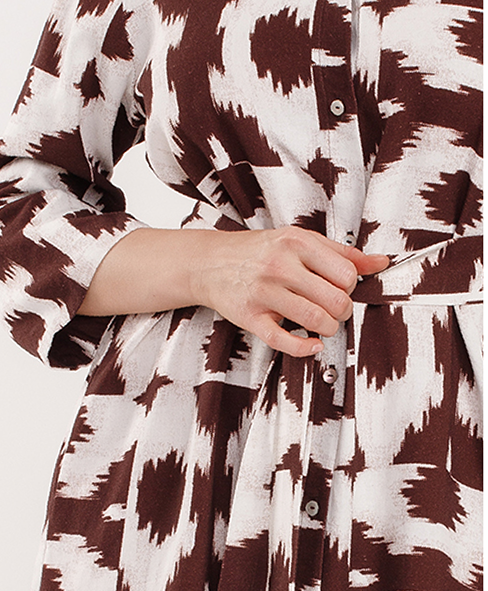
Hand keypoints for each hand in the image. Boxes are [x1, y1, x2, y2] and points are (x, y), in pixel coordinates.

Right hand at [193, 225, 388, 356]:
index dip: (350, 288)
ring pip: (316, 321)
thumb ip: (342, 253)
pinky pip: (283, 341)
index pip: (347, 275)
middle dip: (342, 312)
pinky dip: (304, 348)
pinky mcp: (250, 317)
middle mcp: (280, 265)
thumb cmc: (259, 252)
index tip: (339, 289)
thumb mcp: (301, 241)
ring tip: (322, 325)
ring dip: (328, 329)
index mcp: (297, 243)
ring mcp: (264, 292)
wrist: (210, 262)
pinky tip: (311, 344)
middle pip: (336, 301)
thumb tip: (381, 263)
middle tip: (333, 310)